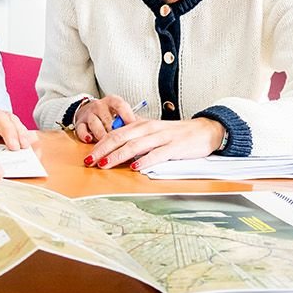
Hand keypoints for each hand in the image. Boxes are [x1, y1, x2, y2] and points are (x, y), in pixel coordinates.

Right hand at [72, 95, 138, 144]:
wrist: (88, 110)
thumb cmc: (110, 114)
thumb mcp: (121, 113)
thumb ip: (130, 120)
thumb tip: (145, 129)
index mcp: (112, 101)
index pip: (120, 105)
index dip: (127, 116)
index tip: (134, 127)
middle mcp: (100, 105)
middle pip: (108, 118)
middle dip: (114, 132)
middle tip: (122, 142)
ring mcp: (89, 114)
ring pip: (95, 124)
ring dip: (101, 135)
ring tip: (107, 145)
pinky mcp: (79, 123)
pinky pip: (81, 129)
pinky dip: (85, 135)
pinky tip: (89, 140)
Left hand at [84, 117, 225, 171]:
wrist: (204, 130)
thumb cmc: (176, 134)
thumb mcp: (153, 132)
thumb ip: (137, 138)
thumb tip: (116, 148)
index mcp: (142, 125)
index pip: (116, 133)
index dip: (100, 144)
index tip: (88, 156)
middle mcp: (149, 129)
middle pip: (121, 138)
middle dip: (103, 150)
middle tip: (90, 161)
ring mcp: (162, 137)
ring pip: (135, 145)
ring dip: (119, 155)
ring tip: (106, 164)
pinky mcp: (175, 147)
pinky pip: (158, 154)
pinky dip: (145, 160)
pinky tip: (136, 167)